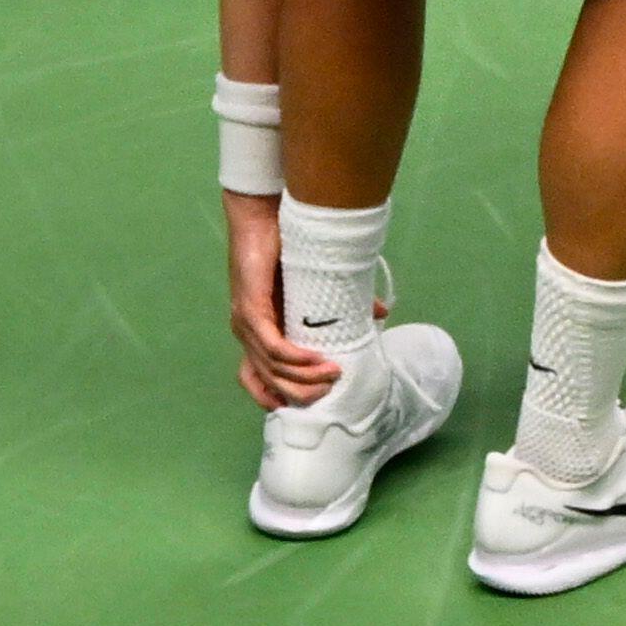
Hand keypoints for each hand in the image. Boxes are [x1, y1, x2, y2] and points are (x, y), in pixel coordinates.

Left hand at [222, 190, 387, 407]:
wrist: (263, 218)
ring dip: (305, 377)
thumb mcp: (315, 286)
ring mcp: (246, 323)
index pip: (254, 379)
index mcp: (257, 332)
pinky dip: (294, 359)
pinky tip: (315, 360)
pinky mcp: (249, 309)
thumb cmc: (285, 249)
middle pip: (269, 382)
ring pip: (273, 368)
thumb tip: (379, 314)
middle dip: (302, 394)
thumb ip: (341, 305)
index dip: (275, 398)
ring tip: (334, 374)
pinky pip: (271, 347)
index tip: (306, 407)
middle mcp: (247, 333)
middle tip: (333, 389)